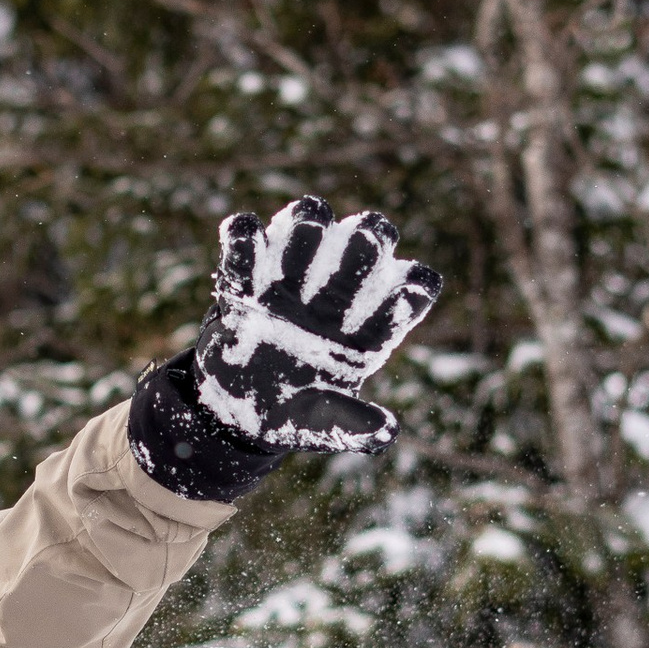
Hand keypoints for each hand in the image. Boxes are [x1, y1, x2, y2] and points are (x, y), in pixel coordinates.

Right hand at [191, 196, 440, 457]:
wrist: (234, 411)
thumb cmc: (291, 414)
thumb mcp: (321, 426)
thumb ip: (352, 426)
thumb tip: (388, 432)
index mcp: (366, 330)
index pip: (408, 294)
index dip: (414, 287)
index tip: (411, 288)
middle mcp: (336, 298)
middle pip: (364, 251)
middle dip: (368, 238)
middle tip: (365, 237)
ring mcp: (292, 285)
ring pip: (309, 235)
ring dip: (311, 220)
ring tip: (310, 215)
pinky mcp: (247, 285)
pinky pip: (246, 252)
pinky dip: (243, 238)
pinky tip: (243, 230)